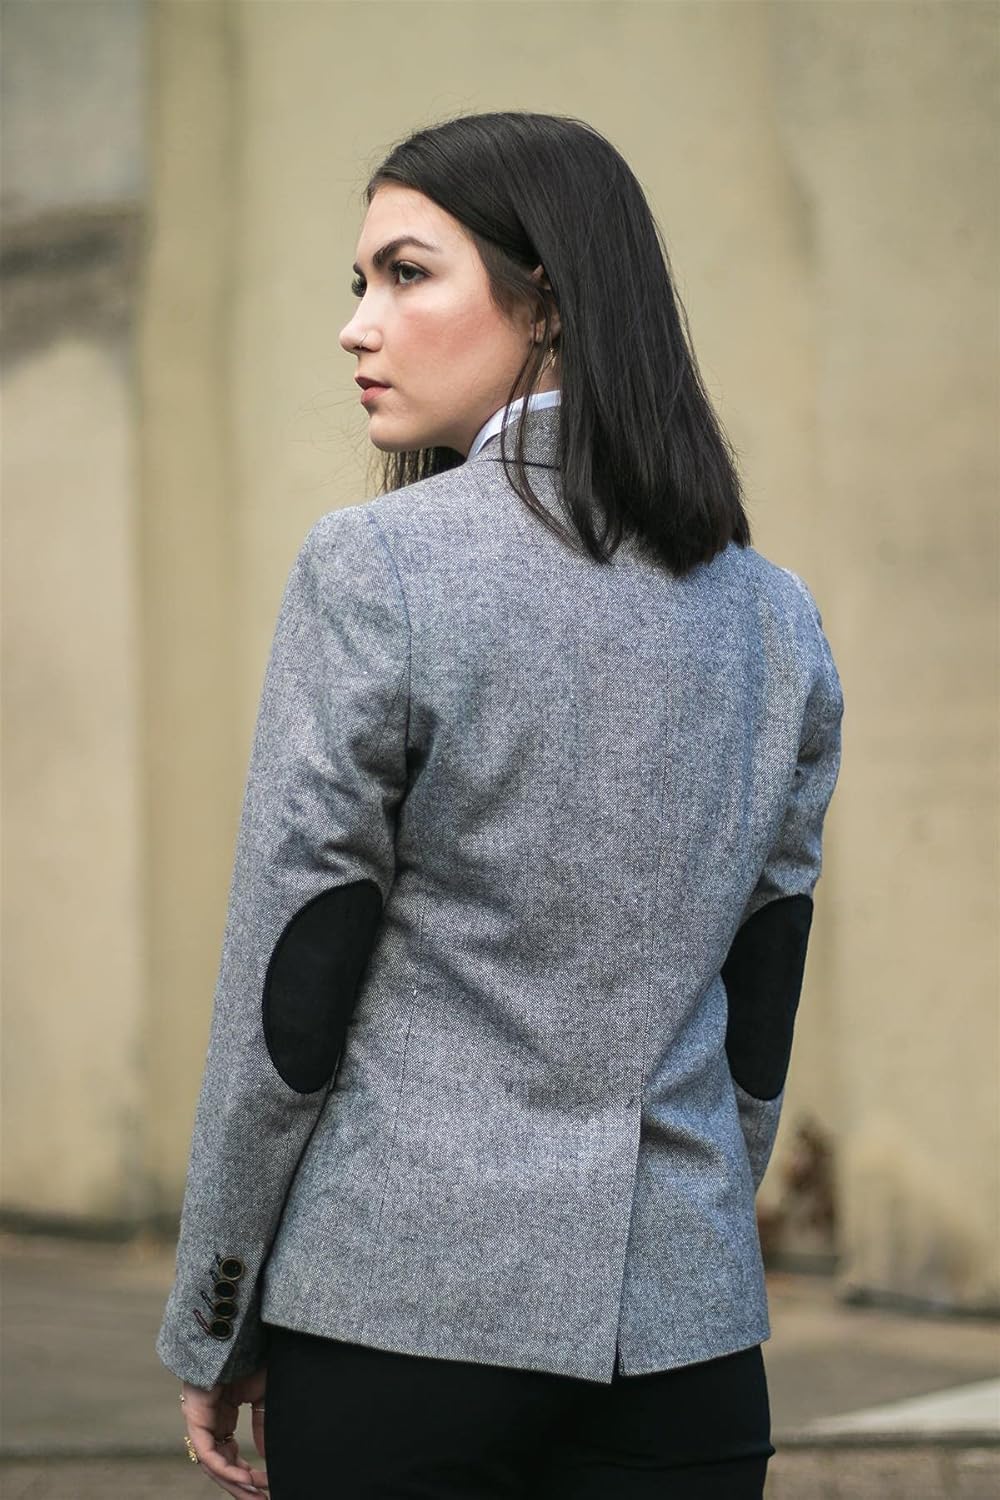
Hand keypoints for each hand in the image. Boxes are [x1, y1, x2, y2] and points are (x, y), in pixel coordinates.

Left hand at [180, 1368, 267, 1496]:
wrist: (238, 1334)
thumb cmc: (250, 1357)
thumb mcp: (263, 1396)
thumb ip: (263, 1426)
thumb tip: (266, 1456)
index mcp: (222, 1418)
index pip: (231, 1457)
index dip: (248, 1475)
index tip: (266, 1487)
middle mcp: (208, 1424)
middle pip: (221, 1467)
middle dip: (241, 1488)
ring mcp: (200, 1421)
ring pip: (213, 1465)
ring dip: (235, 1483)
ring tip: (256, 1495)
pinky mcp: (195, 1418)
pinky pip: (208, 1453)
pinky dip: (226, 1469)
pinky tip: (246, 1478)